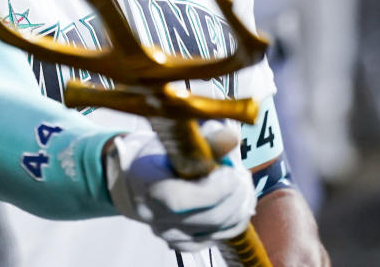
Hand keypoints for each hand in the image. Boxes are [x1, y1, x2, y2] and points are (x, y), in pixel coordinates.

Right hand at [104, 122, 254, 251]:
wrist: (136, 179)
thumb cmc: (155, 154)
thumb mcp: (175, 139)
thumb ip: (204, 139)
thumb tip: (231, 137)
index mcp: (147, 182)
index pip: (181, 200)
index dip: (215, 189)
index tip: (231, 171)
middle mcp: (155, 214)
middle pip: (209, 217)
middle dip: (235, 195)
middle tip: (242, 175)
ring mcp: (168, 232)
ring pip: (218, 230)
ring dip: (240, 206)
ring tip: (243, 185)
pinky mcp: (181, 243)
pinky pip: (217, 238)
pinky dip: (233, 221)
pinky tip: (236, 202)